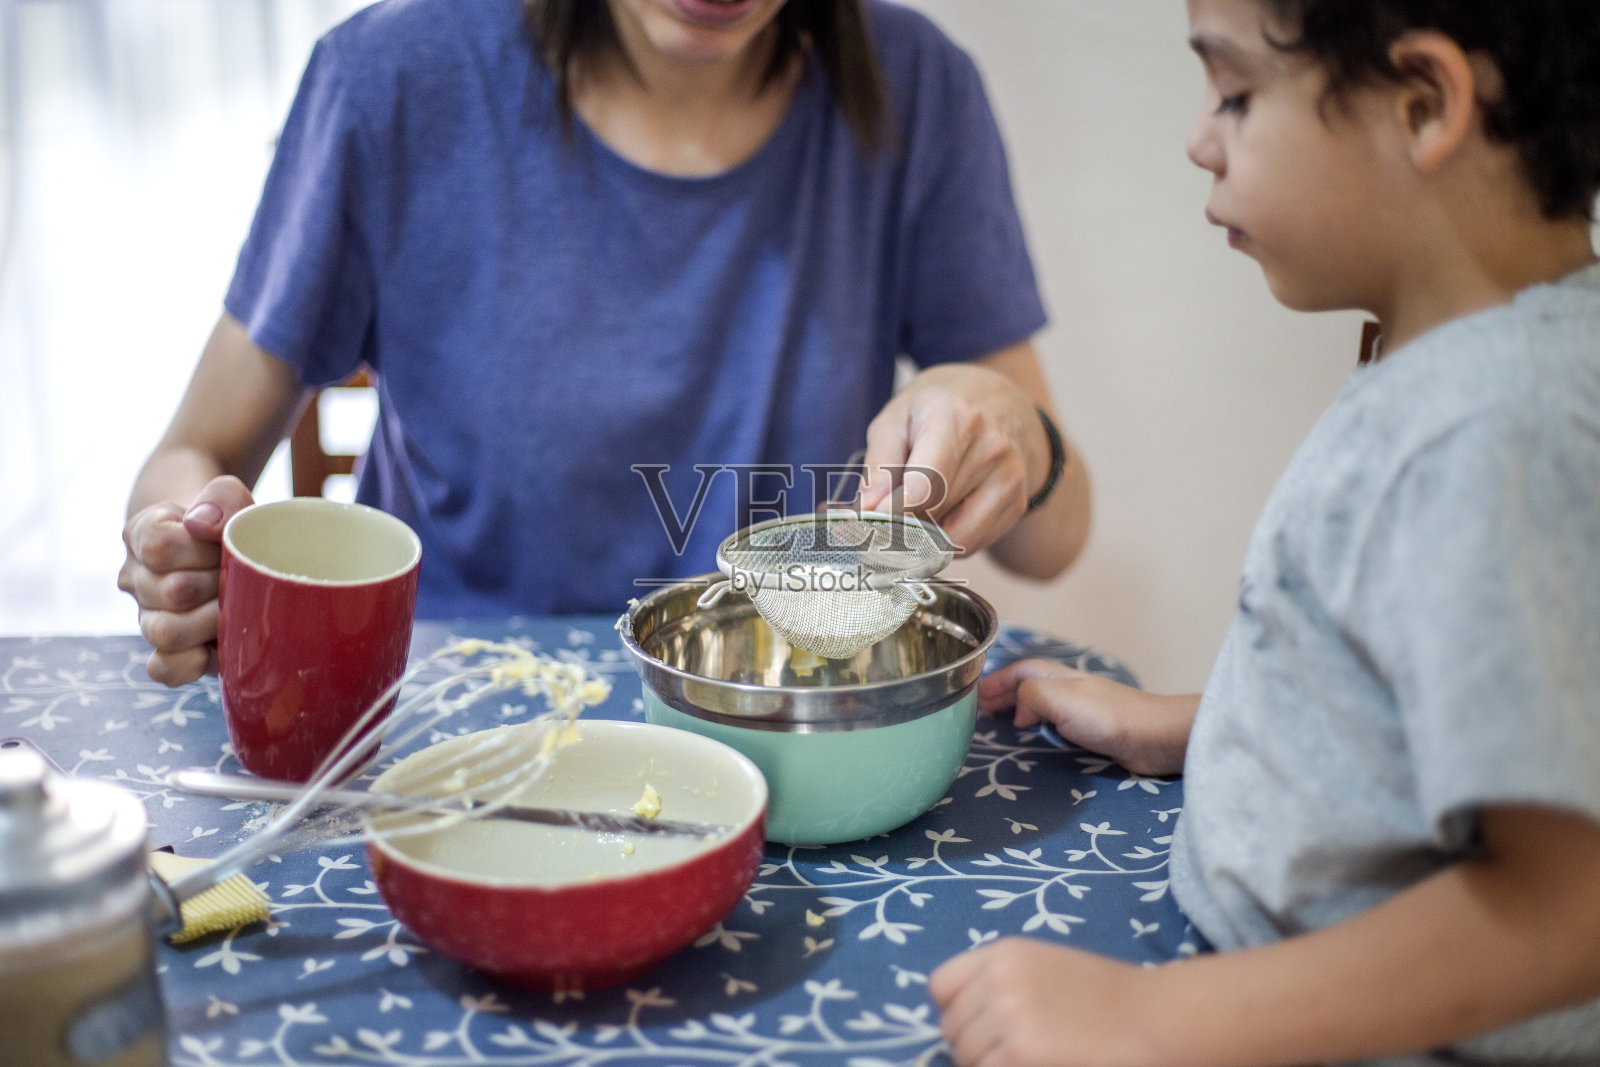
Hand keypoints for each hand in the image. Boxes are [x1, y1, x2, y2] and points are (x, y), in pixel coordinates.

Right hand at [119, 476, 254, 685]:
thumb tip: (203, 526)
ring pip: (165, 632)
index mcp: (141, 535)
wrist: (226, 547)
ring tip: (236, 605)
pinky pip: (162, 669)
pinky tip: (214, 649)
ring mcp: (148, 616)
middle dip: (220, 585)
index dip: (202, 549)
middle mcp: (136, 578)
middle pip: (171, 592)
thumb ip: (221, 497)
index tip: (225, 544)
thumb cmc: (228, 520)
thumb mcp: (228, 495)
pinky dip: (189, 663)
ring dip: (212, 621)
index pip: (159, 547)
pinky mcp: (168, 651)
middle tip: (242, 577)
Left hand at [859, 362, 1045, 557]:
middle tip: (890, 508)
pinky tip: (948, 508)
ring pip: (956, 537)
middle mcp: (991, 448)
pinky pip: (974, 542)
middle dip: (905, 519)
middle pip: (935, 512)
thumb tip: (868, 509)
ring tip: (922, 504)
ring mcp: (1010, 477)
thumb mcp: (897, 419)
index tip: (872, 521)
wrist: (1000, 401)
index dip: (894, 512)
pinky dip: (951, 536)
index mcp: (956, 419)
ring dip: (930, 533)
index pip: (926, 484)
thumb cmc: (939, 408)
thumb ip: (878, 464)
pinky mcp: (1018, 503)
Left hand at [931, 938, 1160, 1066]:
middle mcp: (997, 980)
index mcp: (1003, 953)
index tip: (982, 1028)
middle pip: (951, 1029)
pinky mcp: (1018, 1054)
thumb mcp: (1046, 968)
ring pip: (965, 1058)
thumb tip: (964, 1021)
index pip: (941, 987)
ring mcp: (1006, 1018)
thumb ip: (1002, 984)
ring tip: (1030, 1060)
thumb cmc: (1109, 999)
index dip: (958, 1012)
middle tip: (1015, 1053)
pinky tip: (1038, 1066)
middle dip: (975, 1048)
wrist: (1156, 1019)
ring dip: (989, 1065)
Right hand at [979, 660, 1194, 777]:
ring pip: (1040, 704)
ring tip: (1002, 724)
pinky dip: (1037, 726)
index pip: (1018, 670)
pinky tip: (1036, 738)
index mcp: (1055, 676)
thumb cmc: (1105, 716)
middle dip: (1003, 694)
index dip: (996, 680)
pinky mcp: (1092, 731)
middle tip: (982, 712)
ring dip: (1018, 710)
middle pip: (1027, 685)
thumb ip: (1027, 697)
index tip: (975, 695)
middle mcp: (1066, 688)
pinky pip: (1054, 723)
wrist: (1152, 738)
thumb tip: (1019, 714)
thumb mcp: (1056, 698)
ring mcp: (1080, 709)